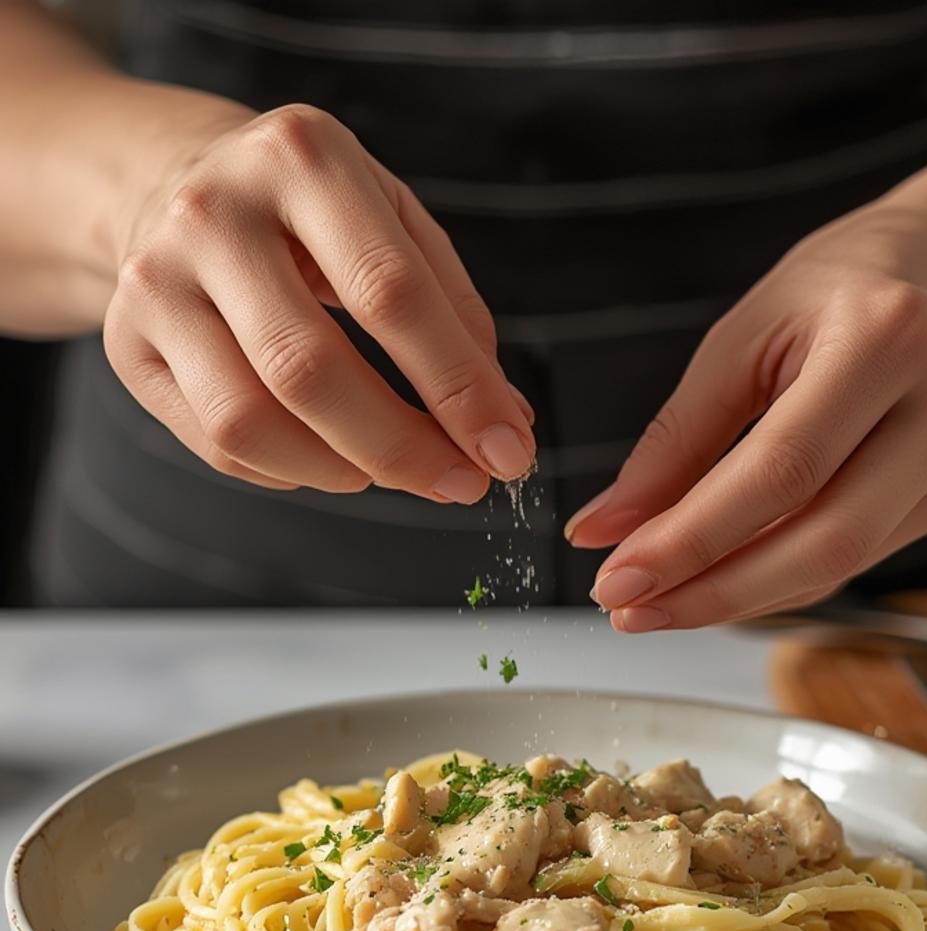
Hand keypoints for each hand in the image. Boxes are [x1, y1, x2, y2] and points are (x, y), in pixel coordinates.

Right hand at [103, 99, 534, 497]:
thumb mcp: (392, 220)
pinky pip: (218, 444)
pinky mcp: (126, 340)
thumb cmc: (309, 214)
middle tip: (459, 484)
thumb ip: (455, 313)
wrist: (173, 182)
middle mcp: (214, 212)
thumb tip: (505, 423)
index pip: (392, 293)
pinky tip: (327, 457)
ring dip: (341, 470)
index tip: (507, 450)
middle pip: (310, 368)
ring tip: (389, 472)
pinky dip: (290, 470)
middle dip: (401, 447)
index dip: (458, 387)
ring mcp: (157, 279)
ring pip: (249, 420)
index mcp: (302, 159)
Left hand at [566, 201, 926, 629]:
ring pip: (839, 566)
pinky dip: (775, 582)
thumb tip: (606, 526)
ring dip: (738, 599)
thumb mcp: (745, 334)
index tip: (619, 575)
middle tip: (630, 609)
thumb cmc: (845, 284)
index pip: (779, 471)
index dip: (693, 539)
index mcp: (884, 339)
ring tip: (658, 604)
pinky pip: (850, 563)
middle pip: (822, 540)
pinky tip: (717, 584)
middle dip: (714, 591)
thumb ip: (675, 437)